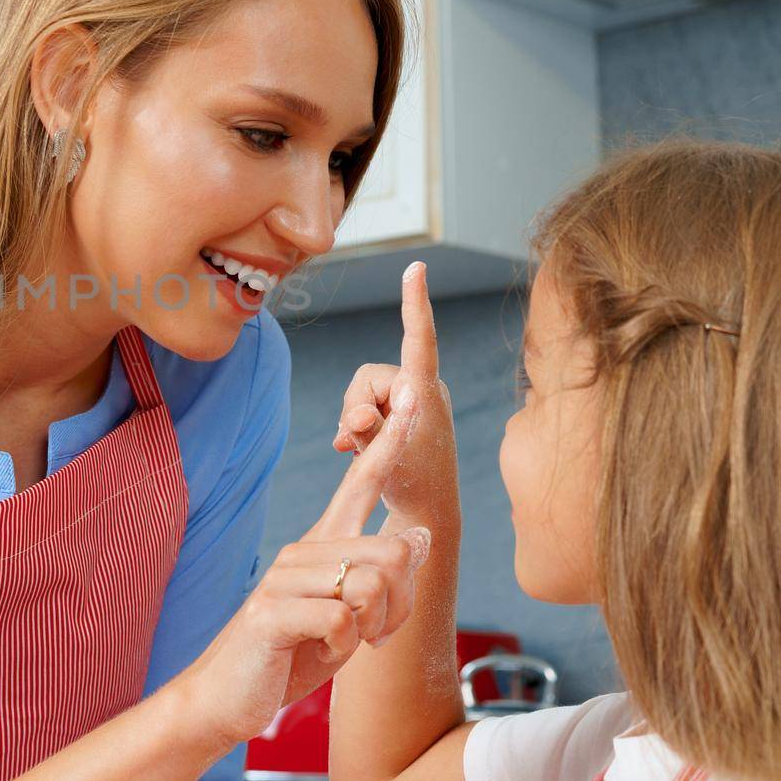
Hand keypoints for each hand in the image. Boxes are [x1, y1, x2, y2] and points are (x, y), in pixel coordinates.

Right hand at [168, 268, 441, 745]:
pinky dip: (343, 645)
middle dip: (399, 605)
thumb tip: (421, 536)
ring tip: (345, 643)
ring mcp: (284, 575)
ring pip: (373, 584)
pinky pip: (342, 617)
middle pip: (393, 550)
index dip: (390, 442)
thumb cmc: (292, 653)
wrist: (229, 694)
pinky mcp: (272, 609)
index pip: (362, 480)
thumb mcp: (351, 617)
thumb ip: (384, 579)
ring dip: (372, 627)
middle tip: (373, 634)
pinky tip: (318, 650)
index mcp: (323, 542)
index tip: (415, 398)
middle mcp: (304, 547)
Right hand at [331, 261, 456, 522]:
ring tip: (361, 450)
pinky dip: (358, 425)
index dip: (414, 302)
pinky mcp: (405, 408)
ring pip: (363, 391)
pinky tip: (355, 448)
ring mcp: (414, 398)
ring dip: (355, 421)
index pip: (419, 339)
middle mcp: (422, 388)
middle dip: (353, 407)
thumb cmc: (411, 488)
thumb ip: (366, 432)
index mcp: (425, 393)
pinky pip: (368, 403)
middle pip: (367, 376)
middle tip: (353, 442)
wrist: (427, 513)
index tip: (416, 267)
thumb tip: (356, 415)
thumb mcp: (383, 462)